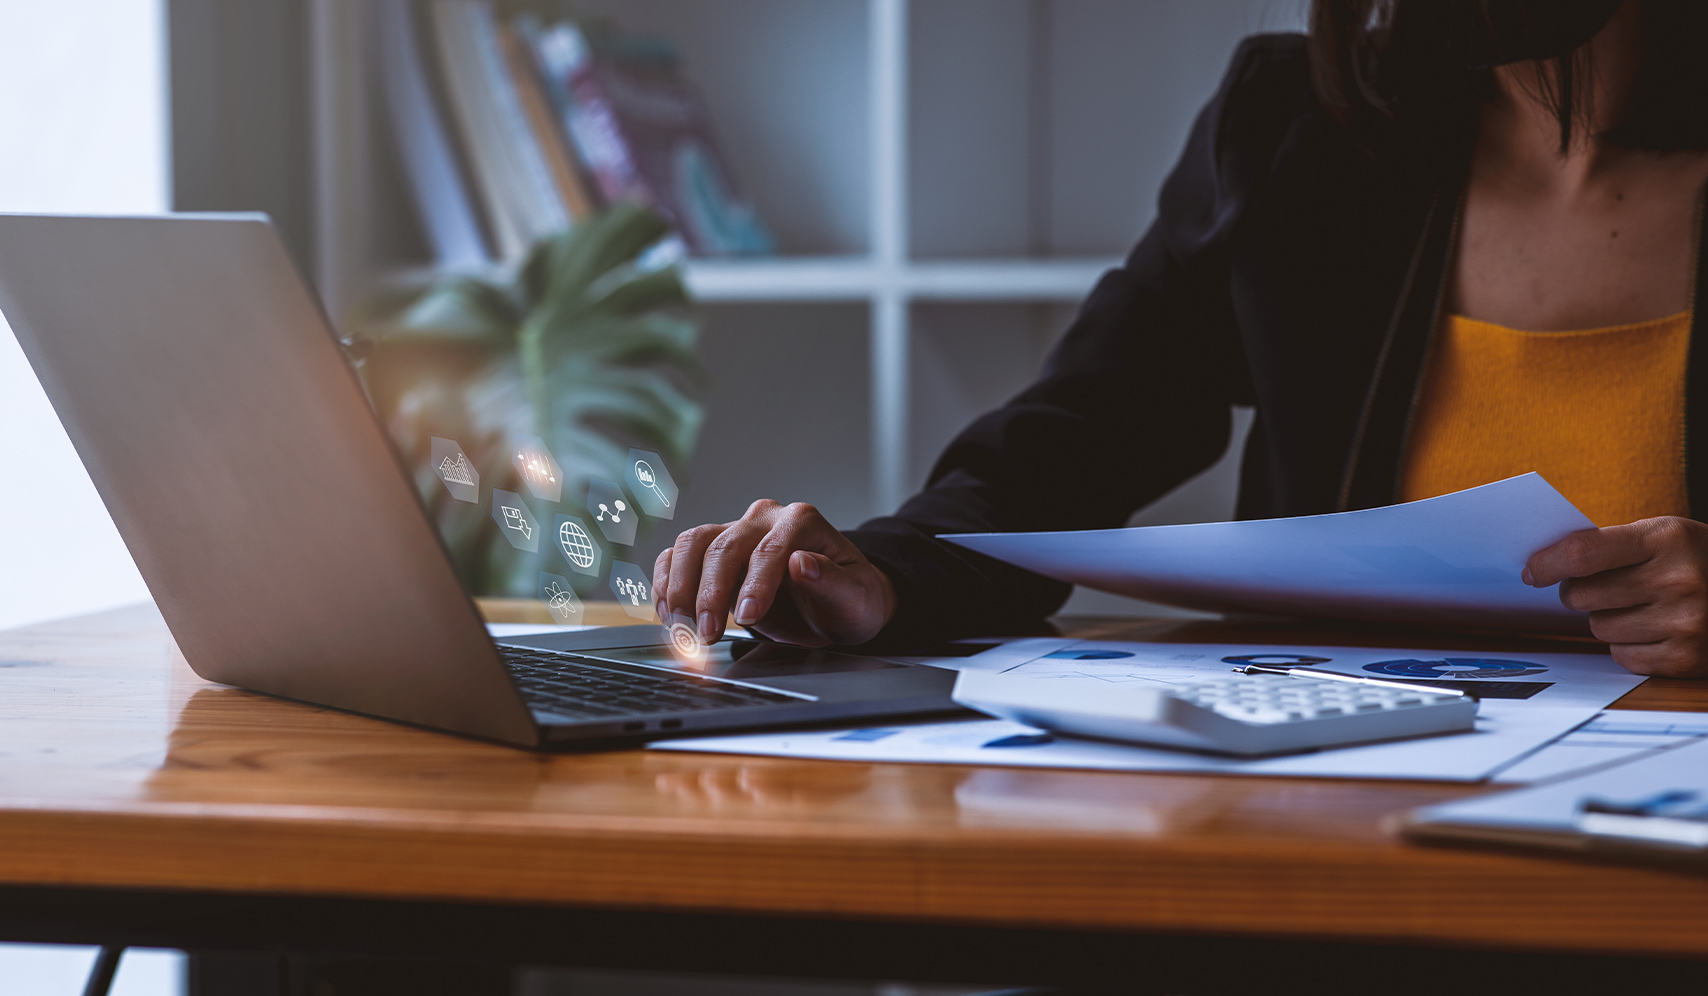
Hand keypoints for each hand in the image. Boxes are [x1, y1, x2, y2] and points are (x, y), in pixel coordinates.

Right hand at [654, 500, 897, 646]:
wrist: (833, 606)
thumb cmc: (848, 601)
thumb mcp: (855, 600)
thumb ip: (832, 582)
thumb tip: (803, 562)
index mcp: (802, 522)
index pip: (770, 549)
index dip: (755, 583)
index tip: (747, 617)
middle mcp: (765, 519)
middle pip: (724, 546)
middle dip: (710, 594)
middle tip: (707, 635)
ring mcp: (736, 530)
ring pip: (693, 544)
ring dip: (680, 588)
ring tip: (683, 628)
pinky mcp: (714, 550)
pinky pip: (678, 555)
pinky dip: (666, 582)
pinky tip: (669, 613)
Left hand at [1524, 516, 1707, 676]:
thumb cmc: (1694, 560)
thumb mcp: (1662, 536)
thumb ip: (1608, 546)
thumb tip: (1540, 566)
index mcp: (1667, 538)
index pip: (1584, 552)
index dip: (1548, 563)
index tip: (1533, 571)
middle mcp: (1679, 580)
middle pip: (1582, 595)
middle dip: (1581, 592)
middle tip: (1605, 587)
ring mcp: (1686, 622)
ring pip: (1598, 627)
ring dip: (1607, 619)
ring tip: (1642, 606)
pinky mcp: (1687, 658)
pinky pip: (1621, 656)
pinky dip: (1628, 645)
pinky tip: (1655, 629)